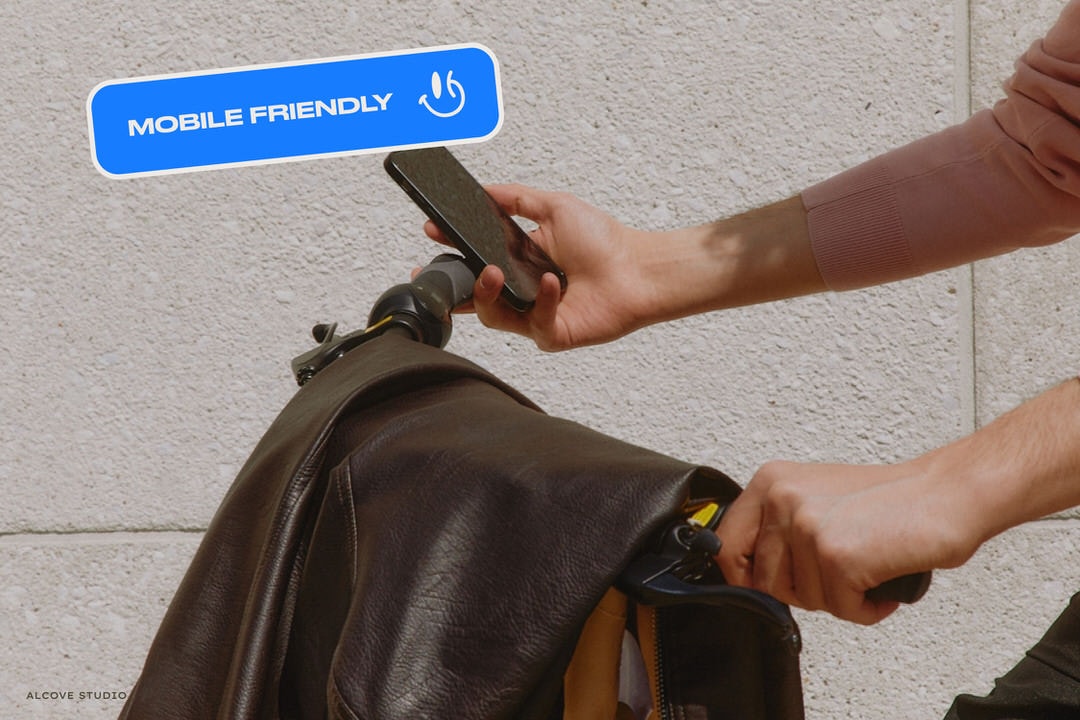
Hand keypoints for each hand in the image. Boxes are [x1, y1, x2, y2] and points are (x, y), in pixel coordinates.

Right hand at [423, 183, 657, 350]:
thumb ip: (516, 198)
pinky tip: (552, 283)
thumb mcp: (555, 207)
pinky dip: (541, 302)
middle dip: (453, 285)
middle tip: (442, 270)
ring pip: (492, 315)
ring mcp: (535, 315)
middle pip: (475, 294)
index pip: (475, 260)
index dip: (451, 250)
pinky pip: (533, 324)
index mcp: (519, 262)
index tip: (432, 233)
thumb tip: (483, 189)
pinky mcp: (552, 334)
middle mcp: (523, 291)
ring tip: (492, 272)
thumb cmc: (606, 242)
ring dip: (486, 294)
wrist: (639, 269)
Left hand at [716, 460, 976, 623]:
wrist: (944, 495)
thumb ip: (776, 527)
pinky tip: (882, 581)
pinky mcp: (836, 557)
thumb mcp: (813, 497)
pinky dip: (868, 608)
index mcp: (771, 482)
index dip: (745, 577)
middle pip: (765, 583)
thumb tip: (741, 570)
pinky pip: (841, 610)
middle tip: (840, 571)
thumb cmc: (888, 500)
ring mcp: (807, 527)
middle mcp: (783, 500)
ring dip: (839, 598)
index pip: (727, 546)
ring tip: (865, 568)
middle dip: (804, 590)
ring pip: (804, 600)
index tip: (767, 585)